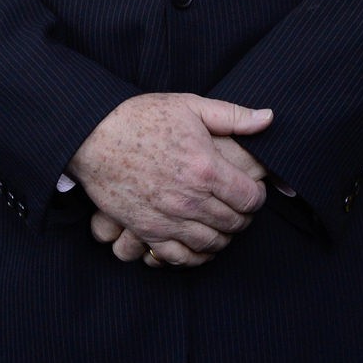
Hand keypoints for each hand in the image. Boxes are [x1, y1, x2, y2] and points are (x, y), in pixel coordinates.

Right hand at [68, 94, 271, 265]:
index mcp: (206, 168)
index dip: (257, 196)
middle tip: (239, 205)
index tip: (252, 189)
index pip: (250, 198)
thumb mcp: (190, 105)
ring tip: (222, 223)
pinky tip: (200, 244)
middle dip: (243, 216)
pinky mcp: (147, 231)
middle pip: (234, 223)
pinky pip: (181, 257)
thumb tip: (268, 119)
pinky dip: (196, 256)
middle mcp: (191, 200)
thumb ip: (233, 116)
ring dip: (223, 236)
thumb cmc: (141, 117)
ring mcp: (168, 219)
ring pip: (212, 243)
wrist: (94, 136)